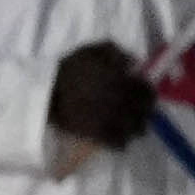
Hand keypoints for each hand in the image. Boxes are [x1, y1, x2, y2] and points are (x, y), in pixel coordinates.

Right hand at [44, 42, 160, 154]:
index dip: (148, 93)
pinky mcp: (99, 135)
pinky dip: (122, 142)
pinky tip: (119, 139)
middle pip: (144, 113)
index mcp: (120, 81)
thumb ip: (117, 53)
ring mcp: (111, 120)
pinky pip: (118, 144)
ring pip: (135, 130)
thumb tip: (134, 63)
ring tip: (130, 126)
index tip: (144, 93)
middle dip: (144, 112)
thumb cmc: (70, 69)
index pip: (147, 91)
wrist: (46, 92)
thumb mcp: (93, 50)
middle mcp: (120, 101)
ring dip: (135, 128)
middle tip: (140, 111)